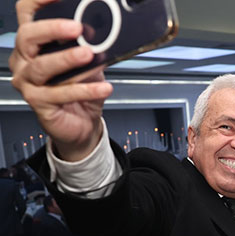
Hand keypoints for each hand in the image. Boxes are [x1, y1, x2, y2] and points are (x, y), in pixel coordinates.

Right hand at [9, 0, 112, 160]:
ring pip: (42, 66)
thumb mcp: (90, 63)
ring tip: (89, 55)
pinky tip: (103, 87)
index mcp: (34, 43)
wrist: (82, 124)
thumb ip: (92, 46)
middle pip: (28, 36)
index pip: (28, 13)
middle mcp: (24, 59)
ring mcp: (28, 81)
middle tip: (77, 28)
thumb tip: (109, 33)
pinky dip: (85, 89)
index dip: (39, 1)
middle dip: (52, 29)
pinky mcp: (38, 102)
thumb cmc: (81, 90)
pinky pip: (60, 94)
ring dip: (67, 59)